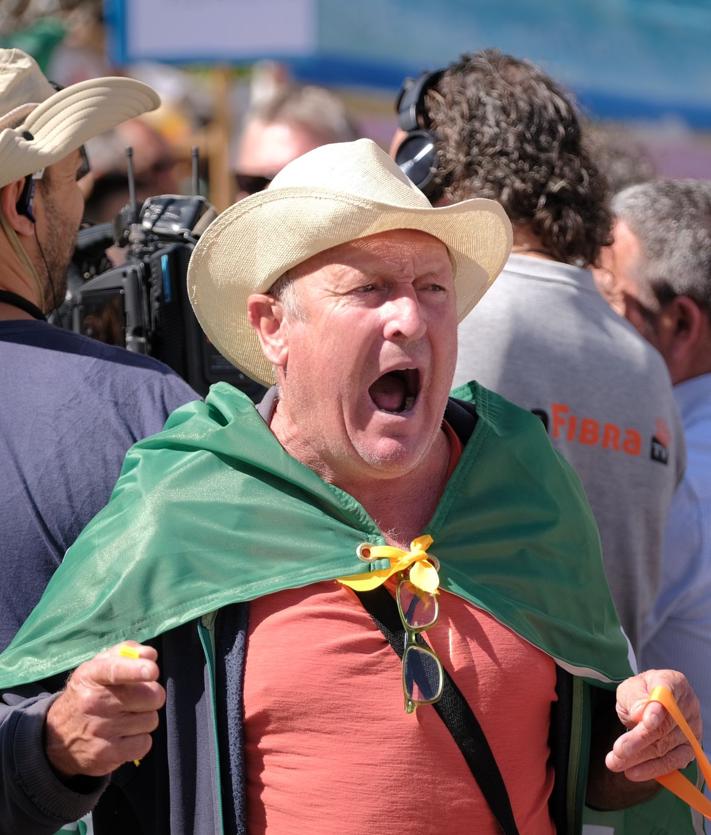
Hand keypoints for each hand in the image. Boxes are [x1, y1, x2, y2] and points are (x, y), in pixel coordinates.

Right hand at [45, 642, 164, 777]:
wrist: (56, 737)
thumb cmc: (89, 693)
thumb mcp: (99, 666)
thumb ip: (127, 653)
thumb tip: (150, 655)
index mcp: (91, 675)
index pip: (115, 670)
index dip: (136, 670)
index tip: (152, 671)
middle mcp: (93, 702)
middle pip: (150, 696)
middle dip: (151, 696)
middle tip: (138, 698)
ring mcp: (99, 730)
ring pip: (151, 720)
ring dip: (144, 718)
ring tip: (126, 717)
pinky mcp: (105, 755)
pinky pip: (144, 743)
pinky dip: (140, 740)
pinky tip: (125, 735)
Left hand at [606, 669, 700, 781]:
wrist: (650, 701)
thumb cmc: (640, 692)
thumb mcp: (631, 688)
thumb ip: (635, 698)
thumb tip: (641, 714)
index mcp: (673, 683)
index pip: (667, 695)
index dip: (656, 710)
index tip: (644, 722)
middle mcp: (688, 706)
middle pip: (664, 727)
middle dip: (638, 742)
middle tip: (616, 752)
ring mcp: (692, 729)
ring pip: (666, 748)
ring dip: (639, 759)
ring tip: (615, 763)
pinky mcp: (690, 749)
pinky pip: (673, 763)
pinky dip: (652, 769)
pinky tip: (633, 772)